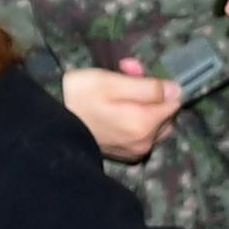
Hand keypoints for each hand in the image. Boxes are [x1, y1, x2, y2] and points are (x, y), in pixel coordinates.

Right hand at [62, 61, 182, 162]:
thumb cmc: (80, 96)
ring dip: (144, 106)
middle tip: (126, 76)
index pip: (175, 101)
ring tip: (118, 92)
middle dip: (152, 94)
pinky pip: (142, 134)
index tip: (136, 73)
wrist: (50, 123)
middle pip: (166, 114)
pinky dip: (135, 120)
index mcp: (145, 124)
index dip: (159, 84)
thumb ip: (149, 88)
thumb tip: (177, 91)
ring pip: (155, 124)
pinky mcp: (125, 154)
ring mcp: (135, 151)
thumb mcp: (113, 82)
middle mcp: (145, 142)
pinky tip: (115, 109)